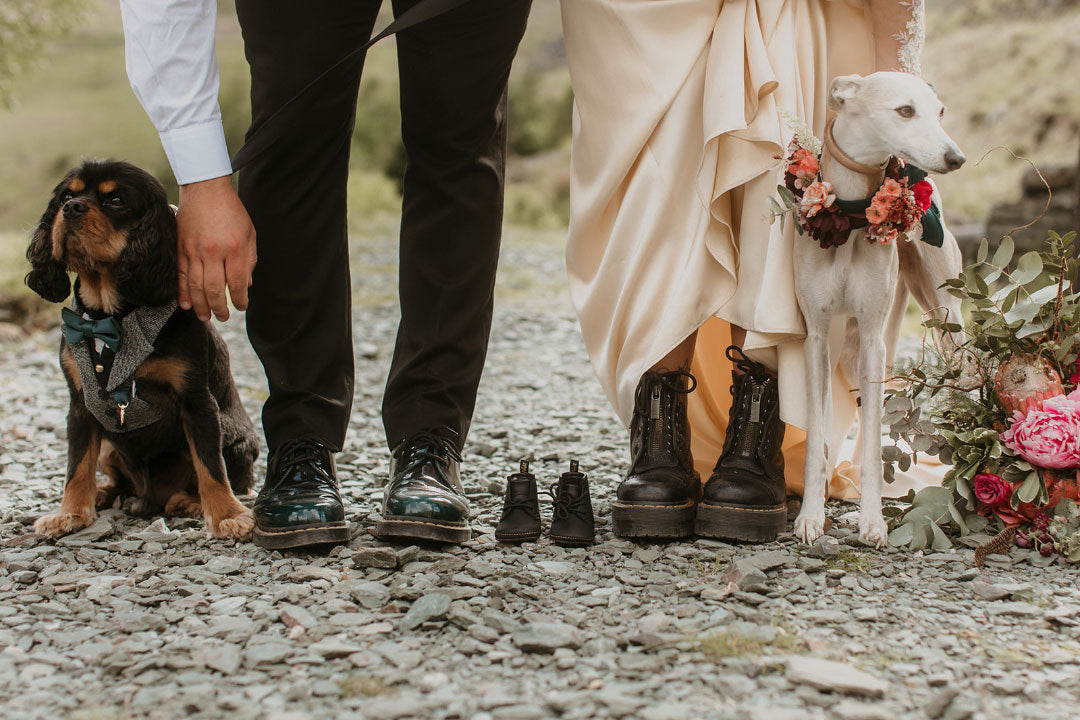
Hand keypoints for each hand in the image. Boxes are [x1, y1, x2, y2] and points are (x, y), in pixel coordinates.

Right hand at [176, 176, 256, 321]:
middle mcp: (212, 252)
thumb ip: (249, 260)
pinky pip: (180, 274)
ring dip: (200, 305)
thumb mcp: (249, 233)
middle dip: (219, 307)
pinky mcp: (180, 247)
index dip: (239, 299)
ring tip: (205, 317)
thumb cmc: (231, 211)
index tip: (241, 307)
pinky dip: (181, 291)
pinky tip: (185, 304)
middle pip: (214, 288)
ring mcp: (193, 250)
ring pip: (195, 285)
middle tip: (223, 317)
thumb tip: (247, 284)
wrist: (205, 188)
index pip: (236, 282)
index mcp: (233, 248)